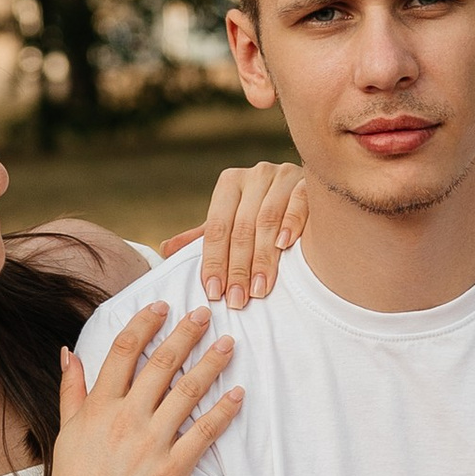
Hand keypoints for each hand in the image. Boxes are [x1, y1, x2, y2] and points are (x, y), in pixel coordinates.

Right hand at [33, 307, 241, 475]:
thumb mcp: (66, 430)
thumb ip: (71, 389)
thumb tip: (68, 353)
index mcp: (99, 406)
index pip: (124, 352)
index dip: (145, 324)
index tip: (162, 306)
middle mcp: (126, 419)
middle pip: (162, 364)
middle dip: (186, 334)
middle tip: (206, 313)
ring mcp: (151, 444)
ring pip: (187, 392)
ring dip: (211, 364)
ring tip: (228, 344)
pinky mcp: (172, 470)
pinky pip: (203, 434)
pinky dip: (223, 411)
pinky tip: (237, 393)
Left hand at [161, 157, 308, 303]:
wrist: (310, 185)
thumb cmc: (264, 210)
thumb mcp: (232, 220)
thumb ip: (203, 235)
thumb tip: (164, 250)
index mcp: (230, 183)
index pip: (217, 228)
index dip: (214, 261)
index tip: (214, 292)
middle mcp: (255, 175)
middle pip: (241, 228)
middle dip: (238, 268)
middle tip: (237, 300)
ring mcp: (282, 176)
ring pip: (267, 220)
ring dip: (263, 258)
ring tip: (259, 290)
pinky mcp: (307, 181)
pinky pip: (298, 202)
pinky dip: (291, 224)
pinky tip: (285, 247)